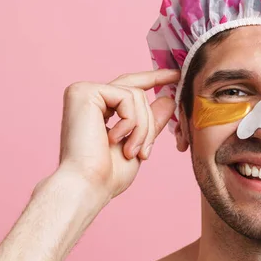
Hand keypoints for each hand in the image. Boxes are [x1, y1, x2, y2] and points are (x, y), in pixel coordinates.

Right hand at [56, 69, 179, 200]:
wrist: (88, 185)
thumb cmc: (107, 175)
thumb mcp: (138, 143)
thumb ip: (150, 121)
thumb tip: (168, 99)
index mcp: (96, 107)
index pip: (129, 86)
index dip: (154, 78)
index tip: (176, 74)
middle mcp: (87, 95)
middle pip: (136, 92)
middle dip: (149, 120)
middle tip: (146, 152)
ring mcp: (84, 91)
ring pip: (137, 95)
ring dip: (142, 128)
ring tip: (131, 152)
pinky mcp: (85, 91)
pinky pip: (128, 98)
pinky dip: (131, 122)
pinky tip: (114, 140)